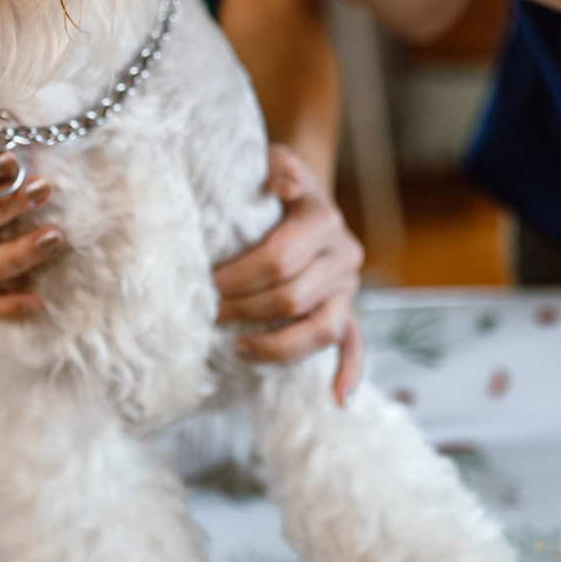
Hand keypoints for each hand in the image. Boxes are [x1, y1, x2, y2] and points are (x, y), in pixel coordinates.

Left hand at [214, 145, 365, 403]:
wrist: (299, 197)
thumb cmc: (275, 185)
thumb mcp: (276, 164)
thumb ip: (280, 167)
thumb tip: (284, 181)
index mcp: (325, 221)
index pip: (280, 258)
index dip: (240, 275)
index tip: (207, 282)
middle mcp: (344, 256)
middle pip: (292, 296)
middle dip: (246, 308)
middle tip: (209, 311)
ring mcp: (347, 289)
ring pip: (321, 328)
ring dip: (277, 344)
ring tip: (238, 347)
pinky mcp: (347, 311)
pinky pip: (354, 345)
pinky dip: (349, 371)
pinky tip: (337, 397)